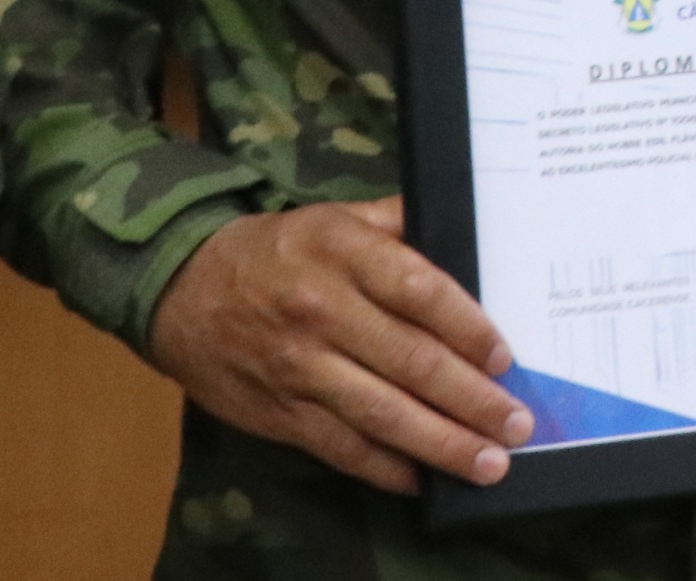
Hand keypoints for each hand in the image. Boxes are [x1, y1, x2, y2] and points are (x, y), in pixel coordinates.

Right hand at [144, 198, 528, 495]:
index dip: (467, 327)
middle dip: (470, 399)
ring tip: (487, 462)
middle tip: (516, 424)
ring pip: (381, 413)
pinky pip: (340, 446)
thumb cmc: (275, 250)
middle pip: (410, 361)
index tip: (504, 358)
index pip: (419, 292)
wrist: (180, 290)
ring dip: (440, 443)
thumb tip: (466, 226)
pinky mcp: (279, 412)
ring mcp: (299, 368)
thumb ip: (399, 220)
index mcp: (342, 254)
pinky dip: (384, 467)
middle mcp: (323, 312)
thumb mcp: (335, 217)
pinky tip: (422, 478)